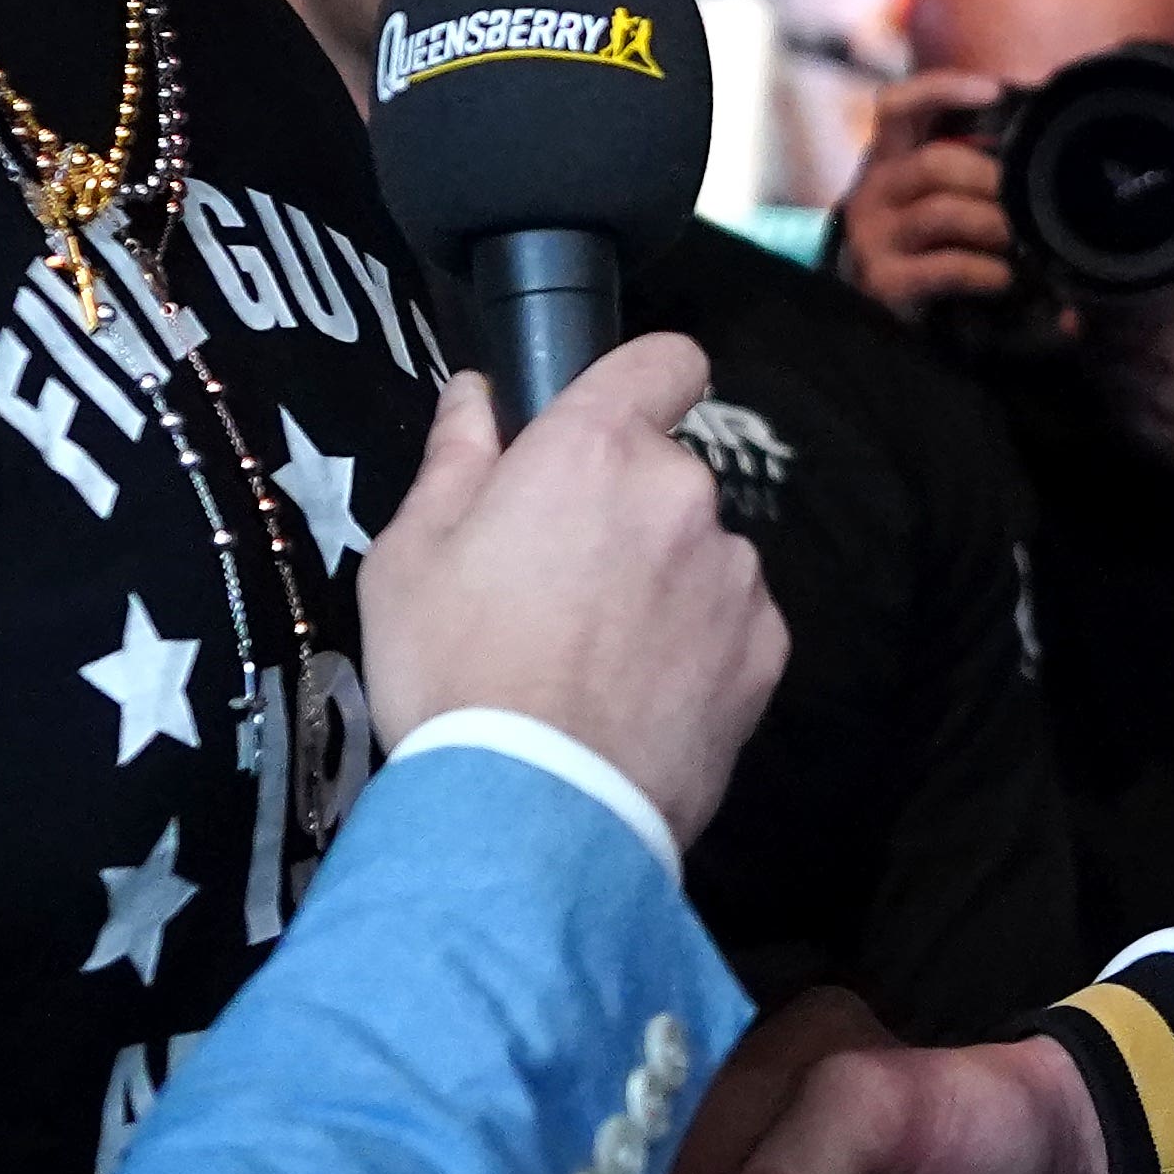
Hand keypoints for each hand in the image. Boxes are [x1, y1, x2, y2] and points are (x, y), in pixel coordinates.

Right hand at [362, 336, 786, 847]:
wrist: (529, 813)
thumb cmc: (454, 670)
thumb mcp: (410, 556)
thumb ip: (455, 458)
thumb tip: (478, 394)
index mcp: (597, 449)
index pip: (665, 359)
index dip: (643, 380)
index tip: (609, 423)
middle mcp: (684, 493)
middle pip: (664, 474)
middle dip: (623, 510)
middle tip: (560, 583)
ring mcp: (734, 574)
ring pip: (699, 552)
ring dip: (663, 579)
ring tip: (598, 658)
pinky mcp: (764, 652)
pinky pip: (729, 623)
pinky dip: (696, 646)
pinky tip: (640, 699)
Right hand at [836, 73, 1012, 322]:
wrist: (878, 306)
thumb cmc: (926, 232)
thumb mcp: (935, 187)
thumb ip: (971, 156)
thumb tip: (1040, 122)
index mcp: (888, 154)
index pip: (896, 105)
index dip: (942, 90)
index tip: (995, 91)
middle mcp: (873, 189)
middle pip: (934, 163)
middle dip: (990, 177)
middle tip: (1027, 194)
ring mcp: (874, 236)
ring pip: (941, 212)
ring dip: (993, 223)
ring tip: (1019, 238)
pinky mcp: (885, 280)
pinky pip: (945, 267)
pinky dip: (984, 269)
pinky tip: (1004, 277)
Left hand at [1094, 178, 1173, 521]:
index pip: (1104, 272)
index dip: (1097, 258)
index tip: (1103, 244)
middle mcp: (1144, 346)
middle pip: (1087, 308)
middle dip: (1093, 293)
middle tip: (1105, 276)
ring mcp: (1131, 390)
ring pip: (1087, 347)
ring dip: (1094, 332)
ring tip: (1110, 316)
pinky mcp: (1128, 424)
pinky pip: (1100, 385)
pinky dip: (1106, 370)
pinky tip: (1127, 360)